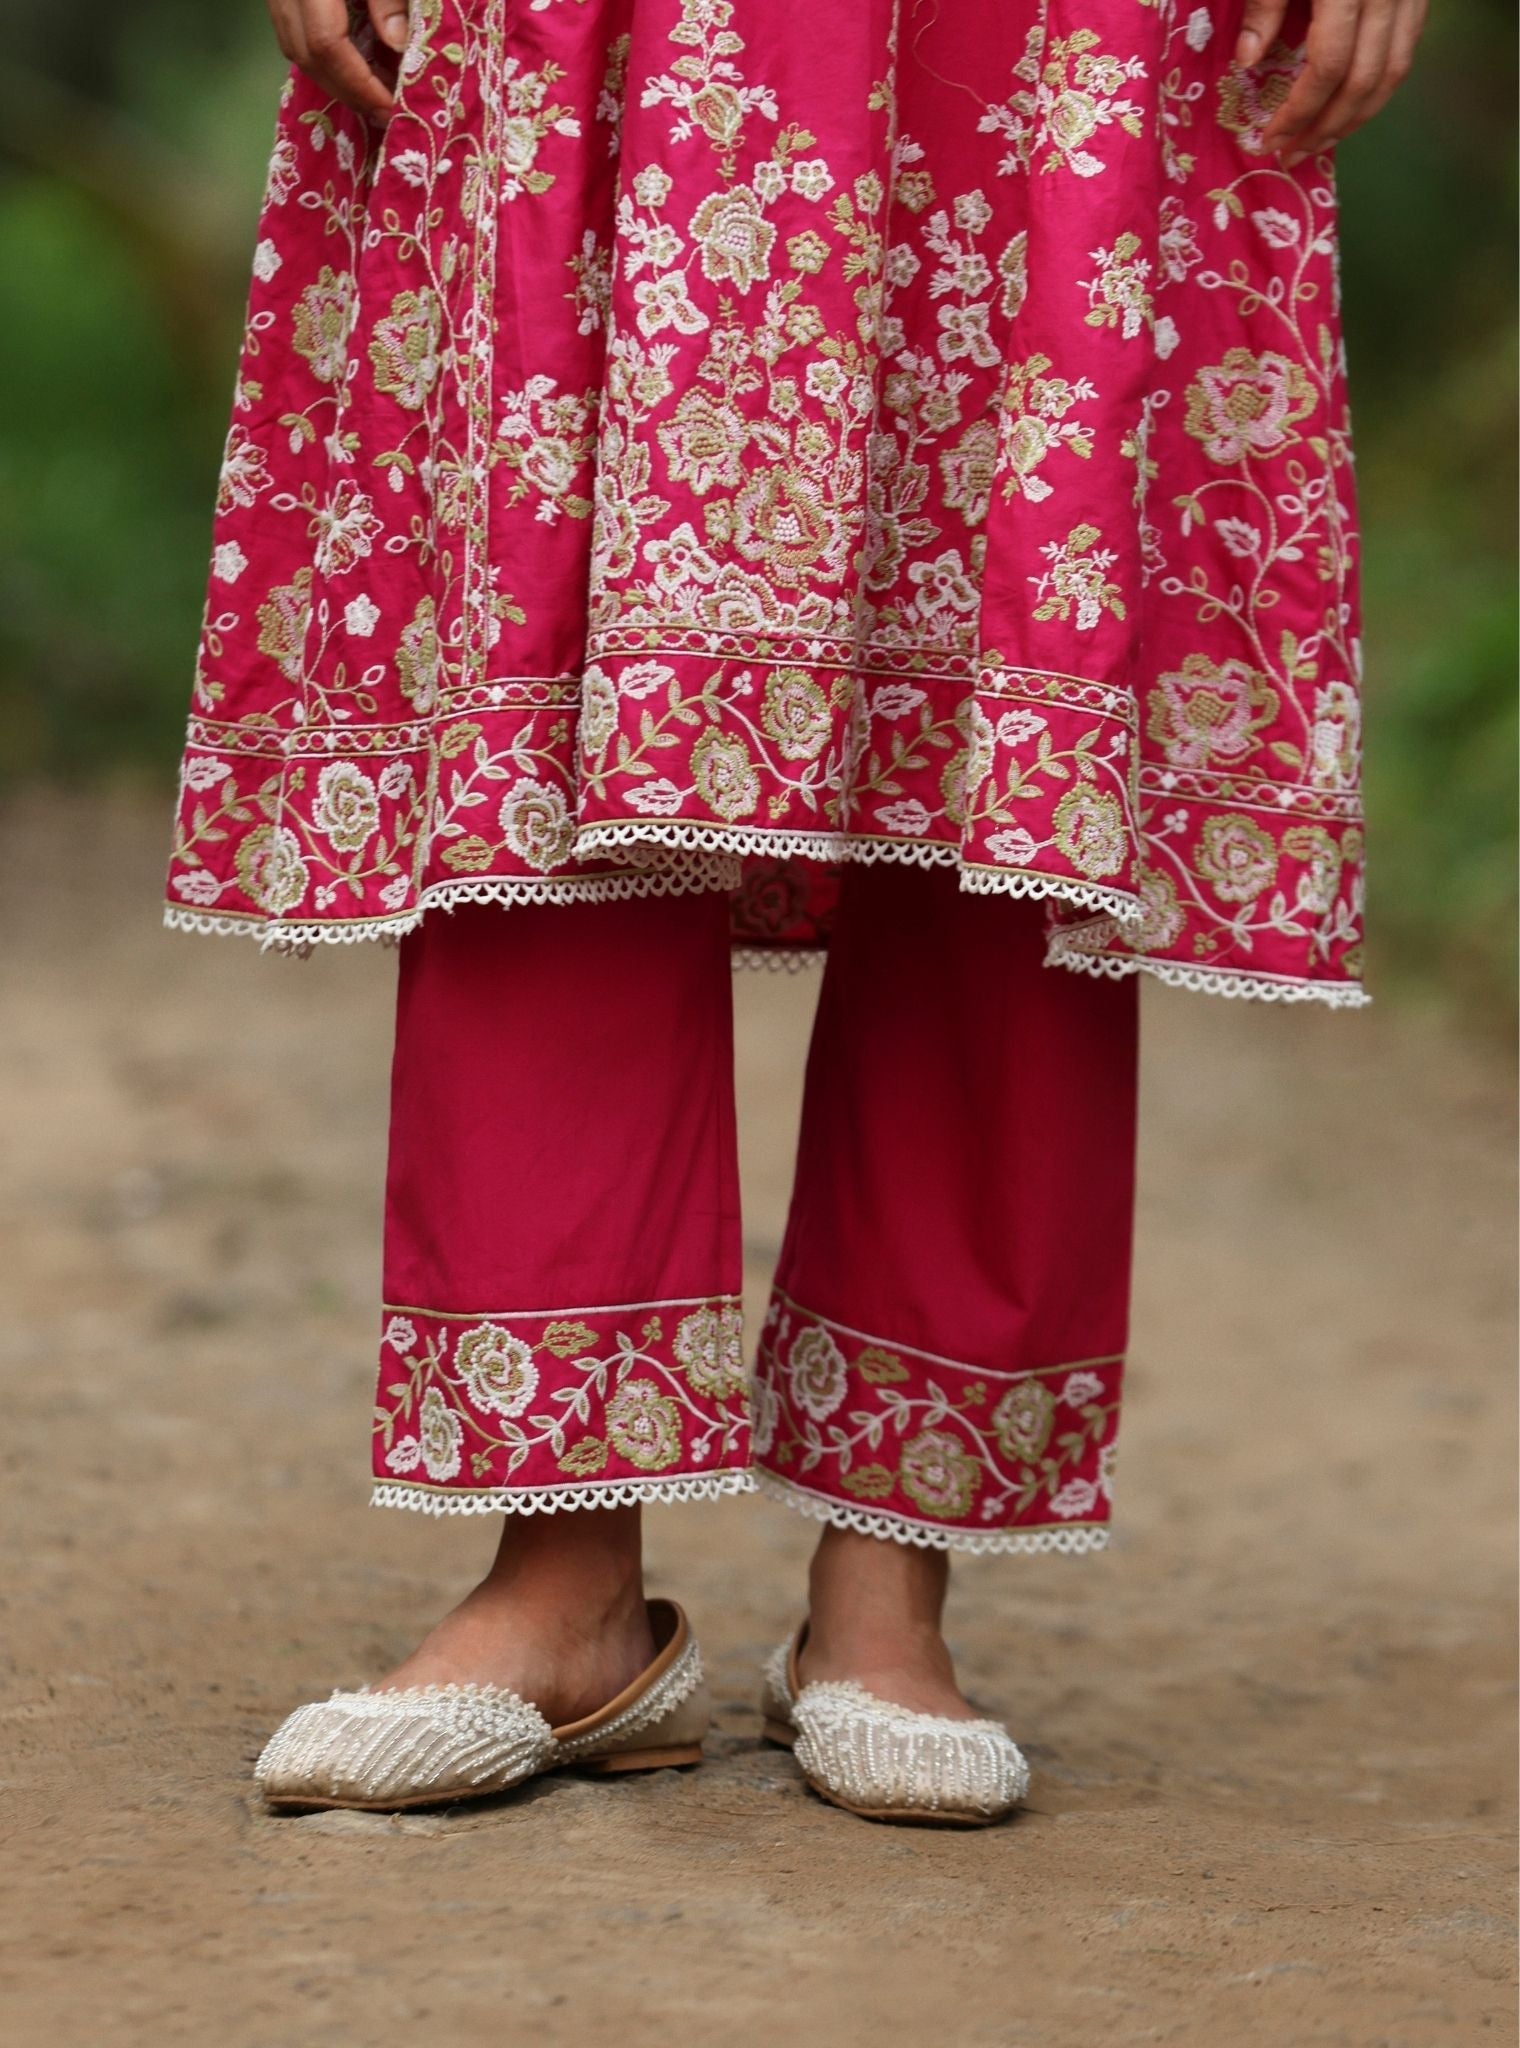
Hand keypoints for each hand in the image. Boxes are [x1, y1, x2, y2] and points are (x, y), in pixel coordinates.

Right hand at [265, 0, 411, 124]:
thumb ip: (387, 1)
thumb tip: (397, 44)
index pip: (326, 45)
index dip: (360, 84)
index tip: (390, 108)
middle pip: (306, 55)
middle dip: (347, 91)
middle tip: (384, 112)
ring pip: (294, 48)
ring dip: (332, 79)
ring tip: (372, 94)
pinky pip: (292, 32)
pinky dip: (321, 58)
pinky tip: (351, 66)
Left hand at [1237, 0, 1426, 168]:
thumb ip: (1265, 6)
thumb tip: (1247, 61)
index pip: (1328, 69)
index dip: (1299, 112)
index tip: (1270, 140)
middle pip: (1364, 81)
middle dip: (1327, 128)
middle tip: (1293, 154)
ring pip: (1394, 72)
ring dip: (1358, 116)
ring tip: (1321, 140)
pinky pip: (1407, 48)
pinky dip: (1380, 84)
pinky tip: (1351, 102)